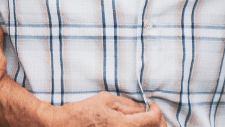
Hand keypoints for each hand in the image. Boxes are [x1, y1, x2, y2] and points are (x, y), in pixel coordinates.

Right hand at [43, 92, 165, 126]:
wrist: (66, 126)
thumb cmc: (84, 112)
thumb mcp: (107, 100)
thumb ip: (127, 104)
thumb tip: (141, 108)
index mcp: (126, 125)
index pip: (154, 120)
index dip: (157, 110)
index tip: (153, 104)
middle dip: (158, 121)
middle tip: (154, 113)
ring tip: (146, 119)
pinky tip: (136, 125)